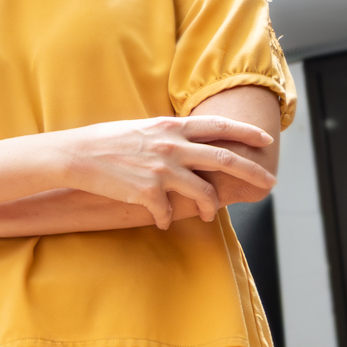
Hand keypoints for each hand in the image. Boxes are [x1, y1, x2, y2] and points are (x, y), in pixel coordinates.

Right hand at [48, 114, 274, 229]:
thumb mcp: (142, 128)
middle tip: (269, 183)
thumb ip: (168, 135)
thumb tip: (188, 141)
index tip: (265, 139)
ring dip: (210, 207)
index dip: (245, 133)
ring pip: (204, 192)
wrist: (77, 155)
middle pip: (224, 158)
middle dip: (252, 171)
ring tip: (208, 214)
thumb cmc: (106, 141)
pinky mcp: (149, 192)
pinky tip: (160, 220)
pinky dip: (166, 218)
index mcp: (171, 127)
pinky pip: (168, 212)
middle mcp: (172, 146)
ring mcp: (162, 169)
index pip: (218, 126)